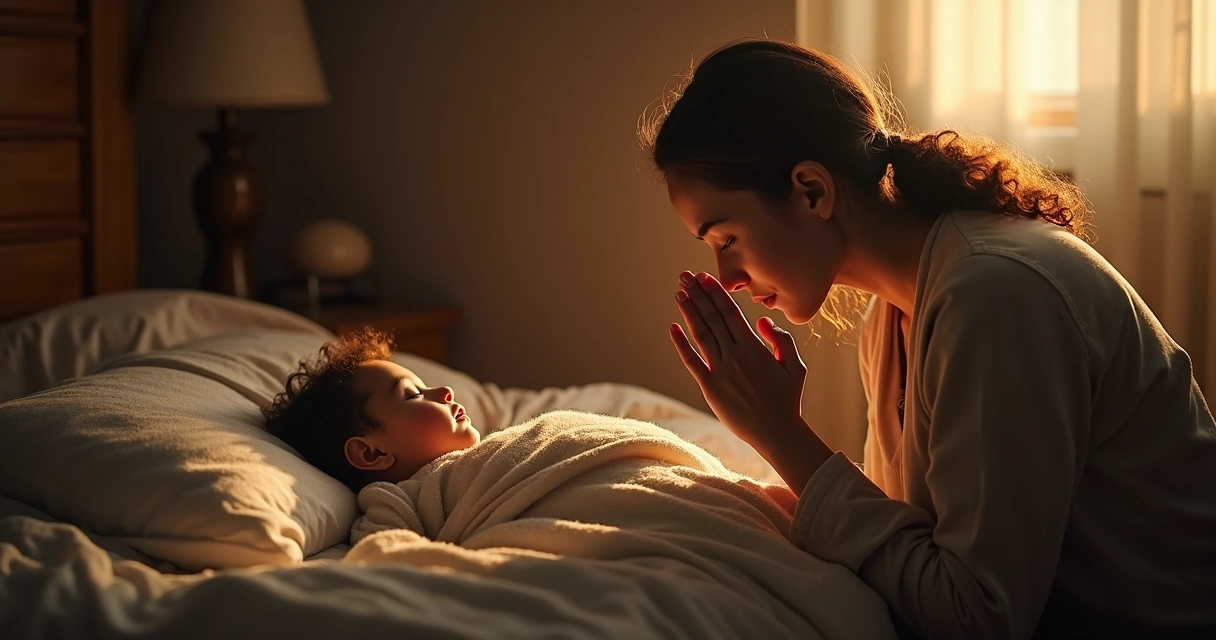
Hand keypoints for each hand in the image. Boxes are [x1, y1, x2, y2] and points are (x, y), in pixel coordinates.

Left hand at [669, 270, 807, 449]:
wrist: (776, 432)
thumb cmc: (788, 399)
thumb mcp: (795, 366)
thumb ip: (781, 340)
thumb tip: (761, 320)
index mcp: (754, 348)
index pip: (730, 313)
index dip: (715, 293)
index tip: (704, 277)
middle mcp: (735, 356)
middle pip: (712, 318)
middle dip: (698, 295)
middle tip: (685, 276)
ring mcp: (720, 372)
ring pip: (701, 335)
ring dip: (689, 312)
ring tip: (679, 293)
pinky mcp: (710, 388)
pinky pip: (692, 362)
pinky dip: (681, 344)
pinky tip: (672, 327)